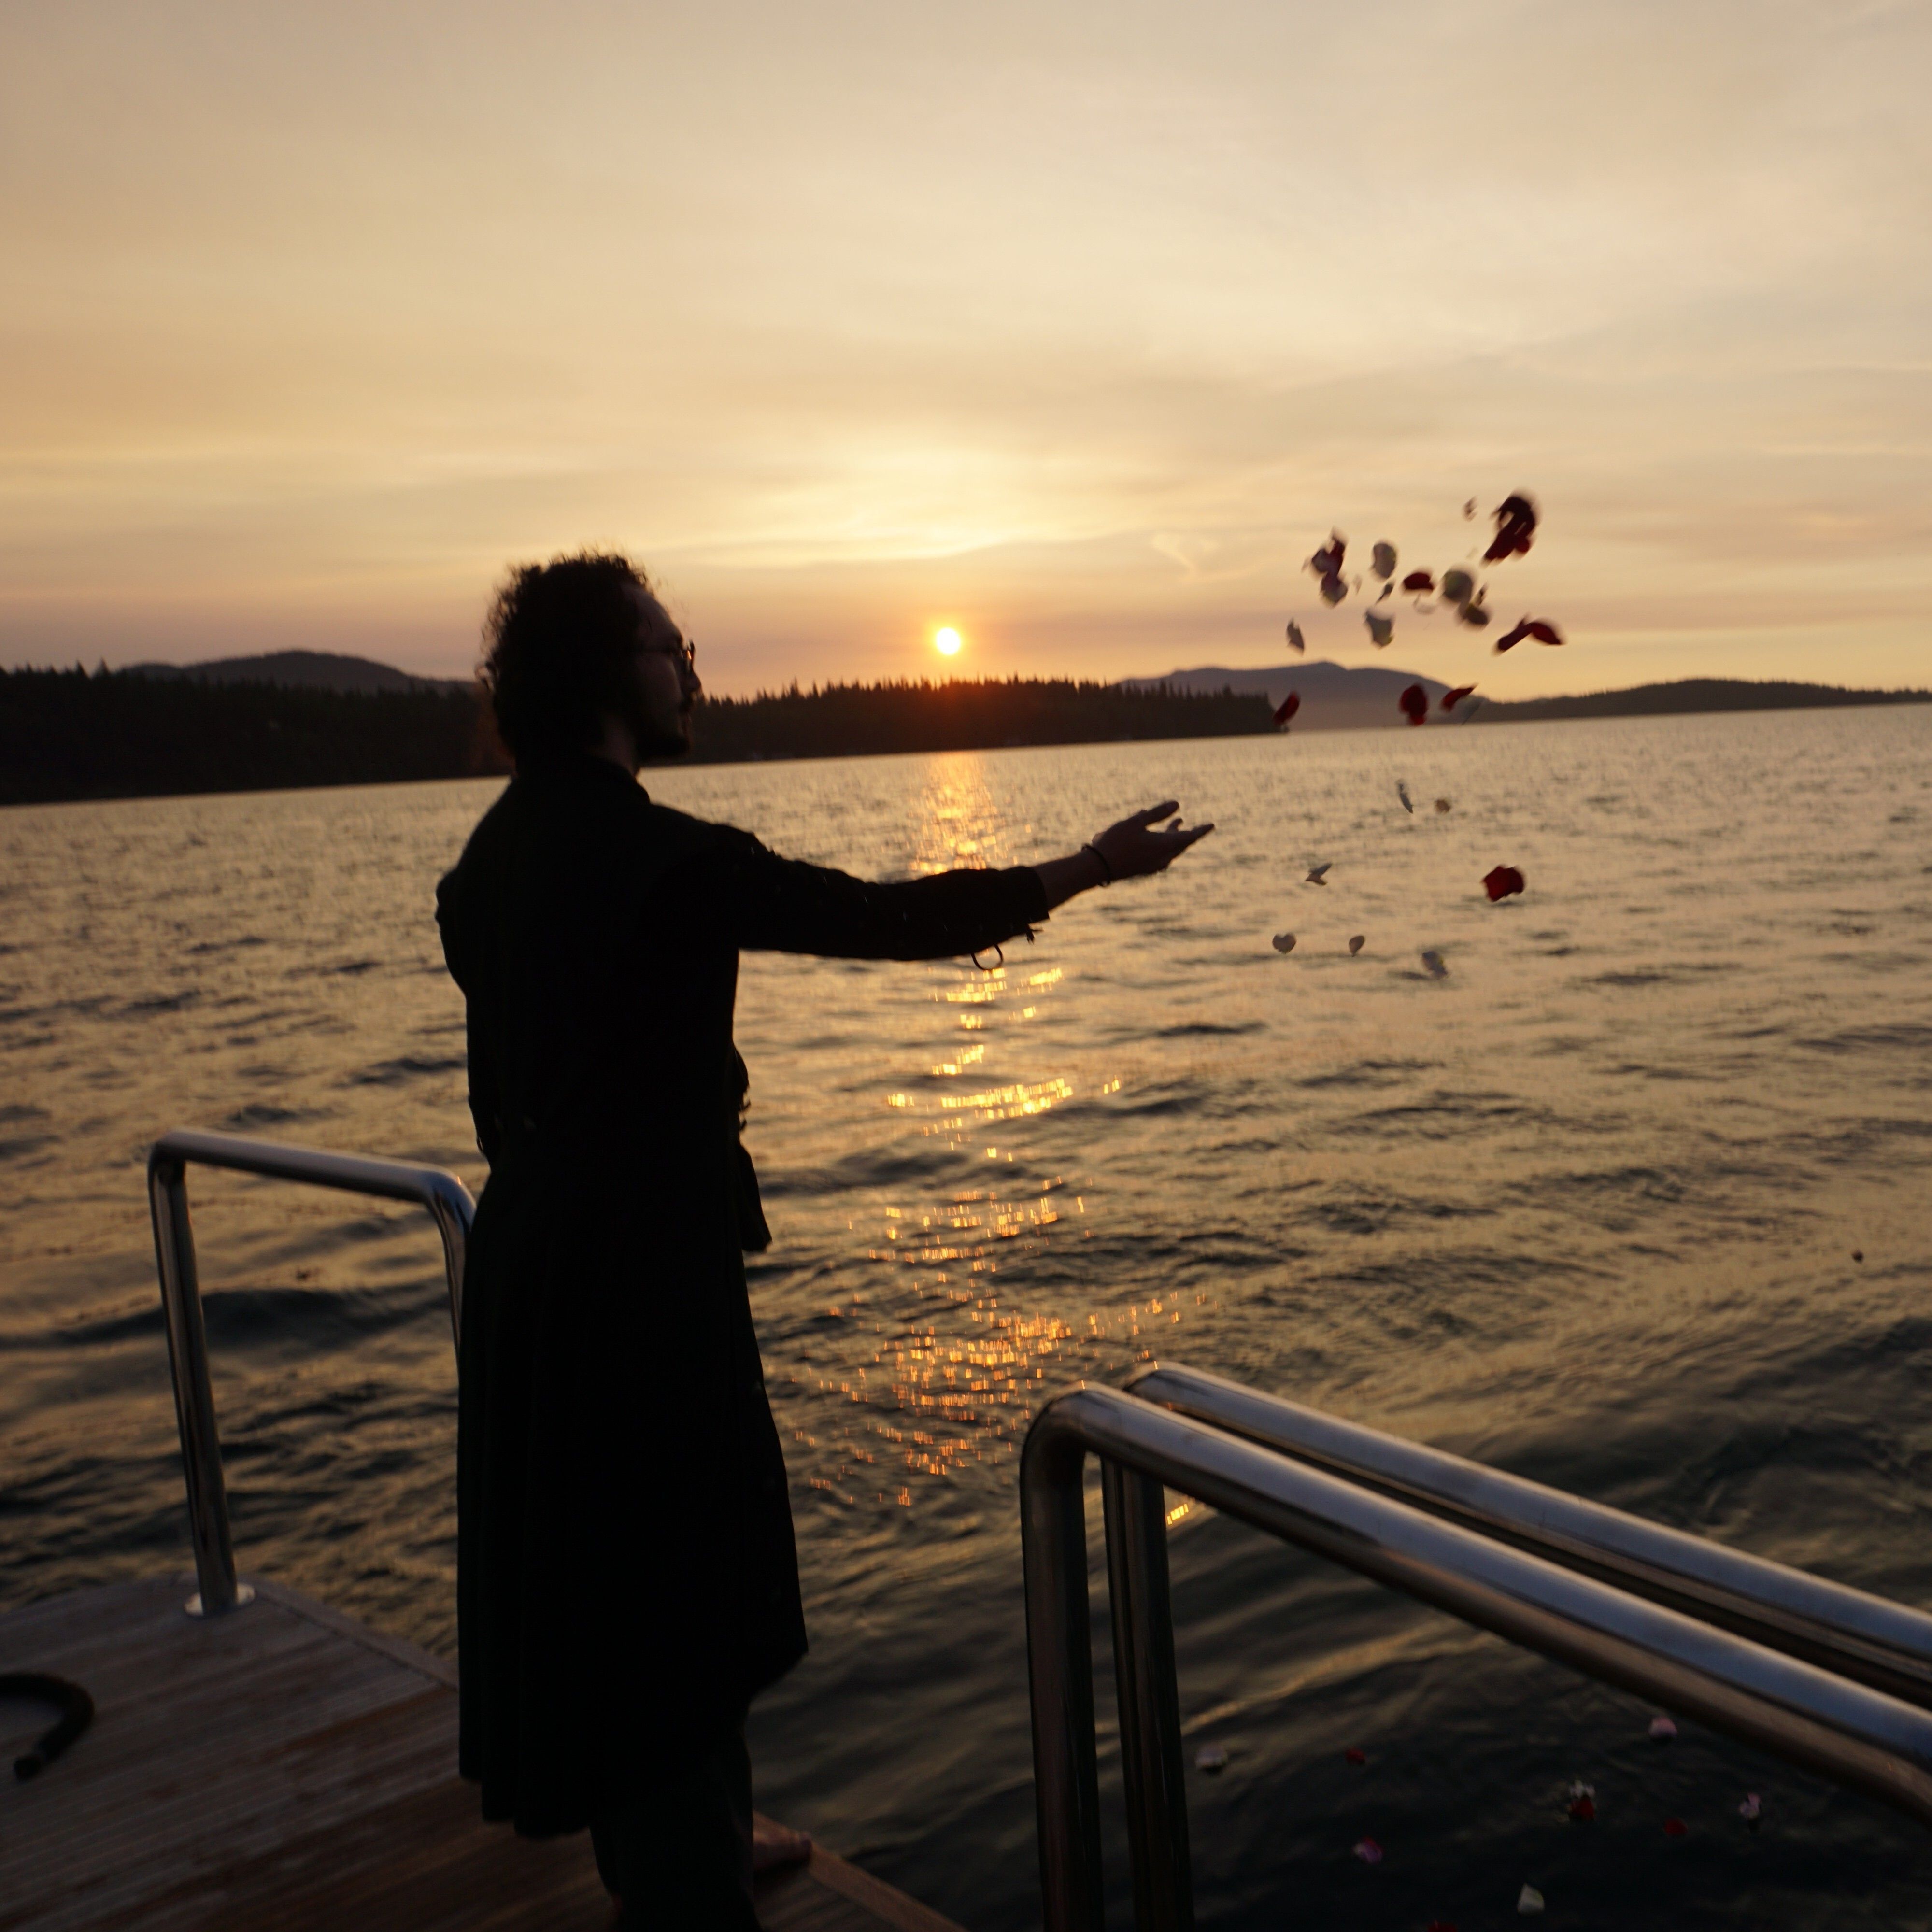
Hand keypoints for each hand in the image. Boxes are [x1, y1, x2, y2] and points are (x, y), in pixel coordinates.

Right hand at [1089, 801, 1213, 881]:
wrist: (1098, 868)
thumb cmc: (1116, 842)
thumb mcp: (1136, 822)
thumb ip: (1157, 813)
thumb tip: (1177, 804)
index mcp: (1164, 846)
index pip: (1190, 837)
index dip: (1201, 830)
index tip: (1212, 825)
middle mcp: (1163, 858)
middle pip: (1181, 844)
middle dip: (1185, 831)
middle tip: (1186, 820)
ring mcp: (1154, 866)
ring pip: (1170, 849)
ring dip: (1173, 836)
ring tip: (1176, 823)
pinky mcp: (1145, 869)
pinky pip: (1161, 855)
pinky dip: (1163, 843)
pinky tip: (1153, 836)